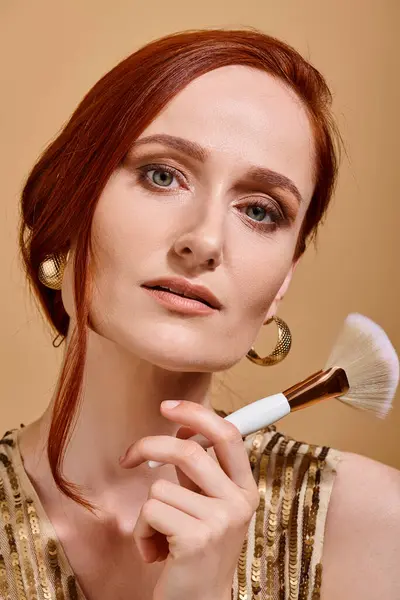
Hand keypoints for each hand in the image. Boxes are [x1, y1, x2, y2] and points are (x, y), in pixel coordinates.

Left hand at [119, 400, 259, 599]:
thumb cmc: (195, 552)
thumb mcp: (206, 507)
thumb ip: (199, 473)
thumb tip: (180, 433)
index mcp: (245, 488)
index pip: (228, 435)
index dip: (197, 415)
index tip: (168, 407)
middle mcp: (239, 502)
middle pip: (188, 452)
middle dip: (149, 447)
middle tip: (128, 457)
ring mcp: (220, 520)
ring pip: (159, 488)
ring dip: (148, 514)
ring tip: (162, 537)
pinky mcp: (196, 538)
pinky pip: (150, 512)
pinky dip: (142, 533)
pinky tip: (158, 553)